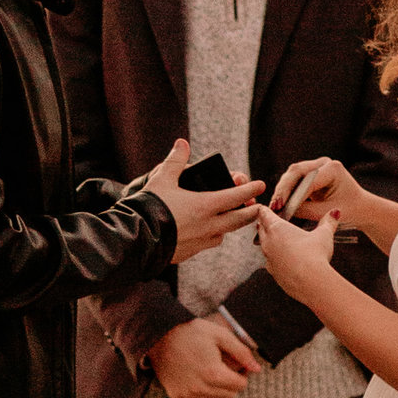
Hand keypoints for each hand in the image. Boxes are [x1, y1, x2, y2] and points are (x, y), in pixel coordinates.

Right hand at [143, 138, 264, 261]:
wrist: (137, 239)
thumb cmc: (150, 207)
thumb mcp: (162, 180)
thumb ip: (175, 161)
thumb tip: (182, 144)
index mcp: (204, 205)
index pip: (235, 196)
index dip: (250, 189)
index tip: (261, 184)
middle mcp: (208, 225)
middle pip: (238, 219)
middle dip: (250, 212)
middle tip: (258, 207)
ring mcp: (201, 241)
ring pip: (224, 233)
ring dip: (230, 226)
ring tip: (231, 220)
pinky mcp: (191, 252)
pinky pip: (208, 244)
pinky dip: (212, 236)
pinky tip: (206, 233)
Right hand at [148, 315, 258, 397]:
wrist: (159, 336)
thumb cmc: (190, 332)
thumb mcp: (219, 334)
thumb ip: (241, 352)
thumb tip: (257, 369)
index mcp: (213, 372)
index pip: (240, 385)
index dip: (242, 374)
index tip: (237, 366)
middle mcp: (200, 388)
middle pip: (230, 396)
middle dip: (232, 384)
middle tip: (226, 370)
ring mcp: (188, 395)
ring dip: (221, 395)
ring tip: (215, 379)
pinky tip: (204, 390)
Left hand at [253, 197, 339, 309]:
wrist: (310, 282)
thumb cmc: (316, 255)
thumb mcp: (324, 235)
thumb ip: (328, 222)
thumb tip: (335, 212)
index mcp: (277, 228)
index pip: (265, 215)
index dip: (264, 210)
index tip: (264, 208)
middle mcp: (269, 243)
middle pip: (261, 229)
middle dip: (263, 224)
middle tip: (265, 220)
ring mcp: (269, 259)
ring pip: (263, 246)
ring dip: (267, 242)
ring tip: (273, 239)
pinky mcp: (273, 273)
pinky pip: (270, 263)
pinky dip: (274, 259)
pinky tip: (281, 260)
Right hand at [270, 155, 366, 226]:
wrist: (360, 207)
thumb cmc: (350, 210)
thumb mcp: (328, 212)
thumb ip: (306, 210)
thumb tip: (282, 210)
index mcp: (333, 168)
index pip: (307, 180)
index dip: (293, 194)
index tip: (282, 207)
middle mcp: (323, 163)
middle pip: (296, 171)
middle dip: (283, 189)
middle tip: (274, 206)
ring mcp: (315, 166)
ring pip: (291, 175)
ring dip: (282, 190)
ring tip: (274, 207)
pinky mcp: (309, 174)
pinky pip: (292, 180)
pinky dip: (285, 192)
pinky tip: (279, 204)